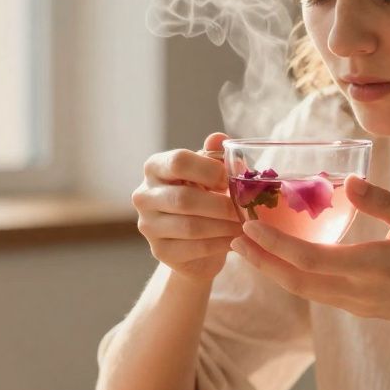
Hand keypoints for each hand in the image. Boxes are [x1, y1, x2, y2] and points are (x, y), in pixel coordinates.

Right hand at [132, 132, 242, 280]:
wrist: (193, 240)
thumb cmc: (203, 196)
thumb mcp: (209, 173)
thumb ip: (214, 156)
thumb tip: (218, 138)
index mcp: (155, 167)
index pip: (179, 161)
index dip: (210, 170)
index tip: (230, 180)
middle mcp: (144, 195)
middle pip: (184, 198)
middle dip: (221, 205)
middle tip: (246, 209)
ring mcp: (148, 225)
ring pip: (191, 227)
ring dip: (224, 226)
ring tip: (245, 225)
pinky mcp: (159, 251)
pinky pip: (194, 248)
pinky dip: (220, 244)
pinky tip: (236, 240)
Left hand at [230, 175, 389, 338]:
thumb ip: (385, 203)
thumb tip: (352, 181)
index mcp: (373, 267)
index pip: (309, 258)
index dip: (274, 244)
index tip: (248, 226)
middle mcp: (359, 291)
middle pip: (295, 280)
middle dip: (260, 261)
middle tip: (232, 239)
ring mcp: (357, 304)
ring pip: (303, 290)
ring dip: (272, 270)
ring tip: (247, 249)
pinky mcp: (360, 308)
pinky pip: (317, 293)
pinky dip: (293, 276)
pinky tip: (281, 261)